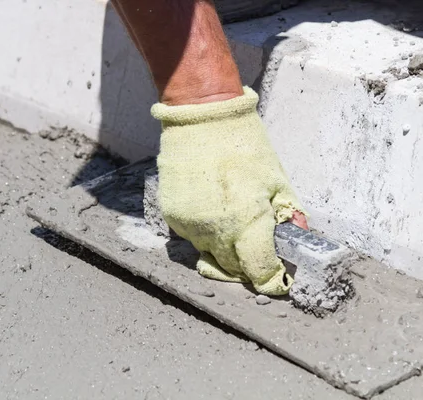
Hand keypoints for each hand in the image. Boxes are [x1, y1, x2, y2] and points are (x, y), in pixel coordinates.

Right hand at [153, 87, 306, 294]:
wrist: (202, 120)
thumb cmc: (245, 146)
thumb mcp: (277, 180)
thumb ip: (288, 216)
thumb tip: (296, 240)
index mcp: (247, 223)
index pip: (259, 272)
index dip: (271, 278)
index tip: (276, 277)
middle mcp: (215, 232)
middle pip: (233, 270)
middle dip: (248, 265)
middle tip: (257, 248)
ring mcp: (190, 226)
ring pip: (211, 255)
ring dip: (225, 248)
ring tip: (232, 219)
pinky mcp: (172, 217)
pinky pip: (192, 237)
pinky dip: (205, 232)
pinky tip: (211, 208)